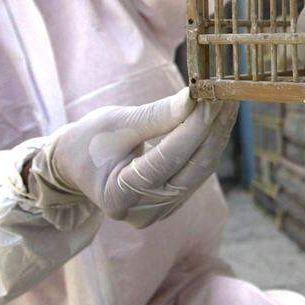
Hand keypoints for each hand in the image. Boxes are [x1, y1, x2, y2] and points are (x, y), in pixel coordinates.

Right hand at [27, 88, 237, 228]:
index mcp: (119, 195)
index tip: (214, 94)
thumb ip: (156, 116)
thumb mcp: (115, 122)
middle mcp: (142, 211)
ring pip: (200, 169)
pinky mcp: (171, 204)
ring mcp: (159, 212)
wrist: (74, 166)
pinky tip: (218, 119)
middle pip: (192, 166)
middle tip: (229, 92)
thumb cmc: (89, 140)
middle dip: (214, 127)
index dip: (196, 124)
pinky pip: (197, 171)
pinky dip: (208, 143)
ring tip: (228, 100)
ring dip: (217, 133)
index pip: (168, 156)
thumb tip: (195, 98)